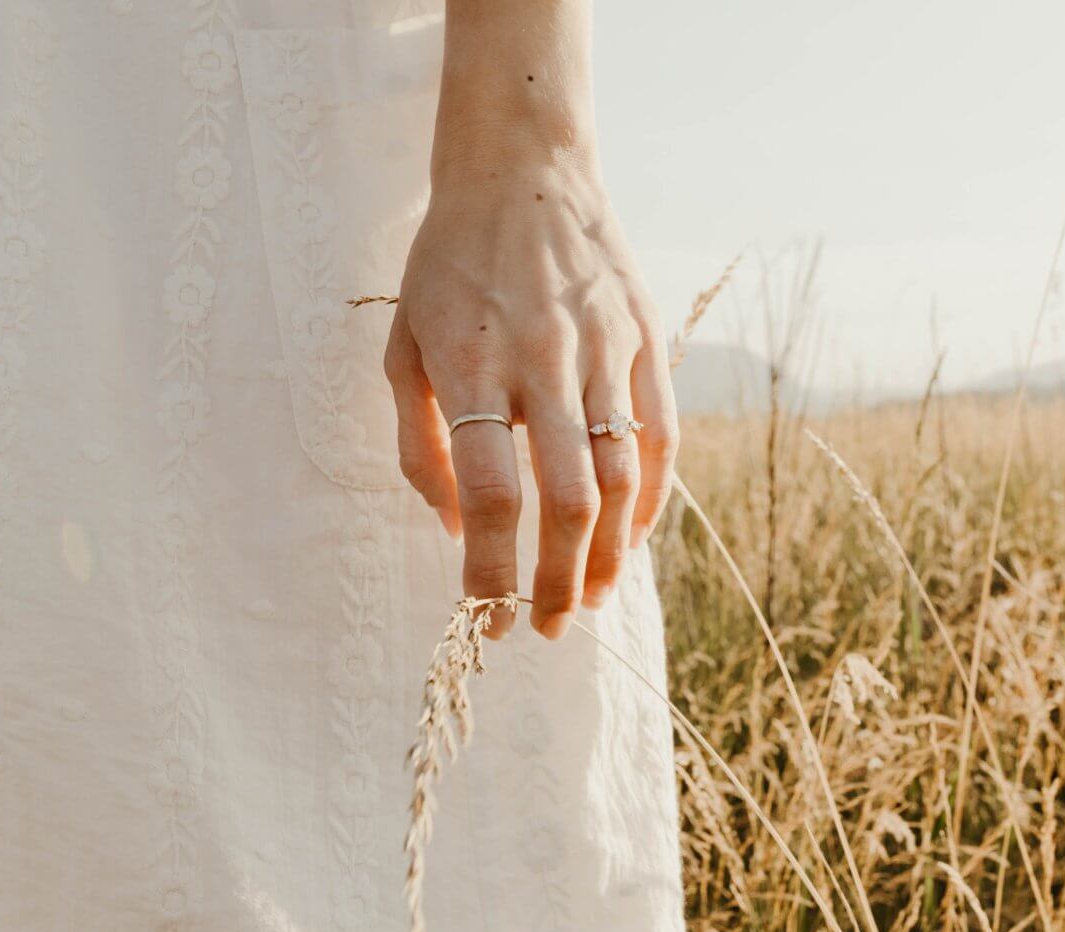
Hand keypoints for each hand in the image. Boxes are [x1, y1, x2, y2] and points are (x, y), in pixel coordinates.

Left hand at [385, 158, 677, 638]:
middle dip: (556, 580)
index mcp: (469, 364)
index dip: (489, 568)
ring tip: (590, 597)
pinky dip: (650, 500)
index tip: (485, 615)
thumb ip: (418, 442)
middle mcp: (542, 360)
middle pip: (565, 498)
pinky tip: (630, 537)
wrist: (524, 175)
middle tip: (546, 623)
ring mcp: (604, 349)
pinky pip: (661, 436)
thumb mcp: (403, 346)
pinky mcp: (646, 340)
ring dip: (608, 553)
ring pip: (621, 476)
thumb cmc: (450, 267)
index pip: (487, 491)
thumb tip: (451, 526)